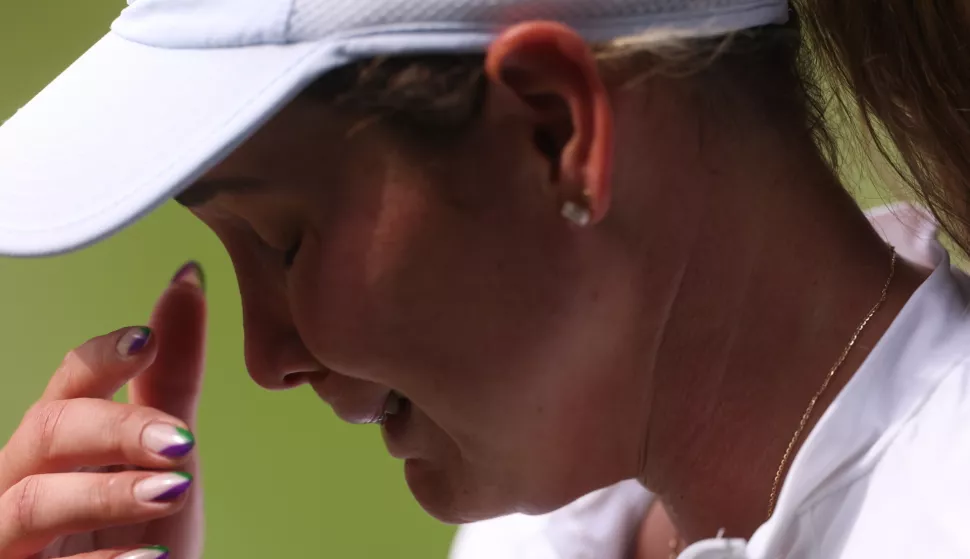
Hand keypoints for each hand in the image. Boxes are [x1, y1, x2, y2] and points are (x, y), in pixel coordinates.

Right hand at [0, 263, 207, 558]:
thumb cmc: (139, 528)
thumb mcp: (165, 453)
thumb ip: (171, 377)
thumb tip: (188, 278)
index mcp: (58, 445)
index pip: (66, 386)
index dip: (99, 359)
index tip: (146, 339)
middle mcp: (22, 483)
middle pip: (46, 432)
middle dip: (114, 428)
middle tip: (183, 441)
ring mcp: (12, 540)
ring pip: (30, 501)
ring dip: (105, 492)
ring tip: (175, 491)